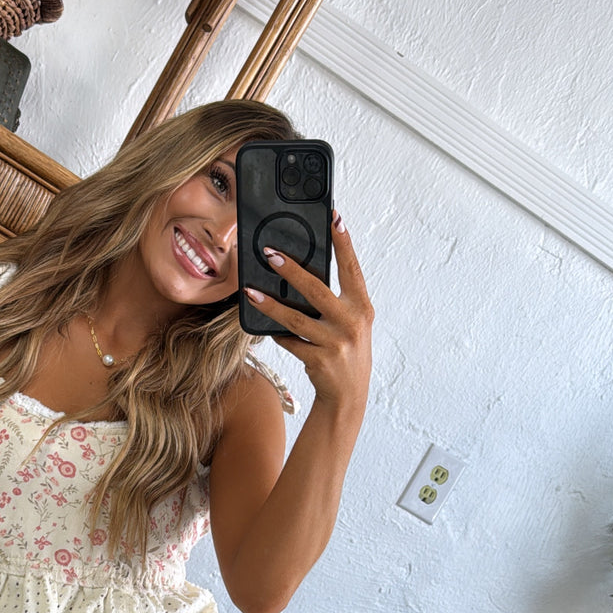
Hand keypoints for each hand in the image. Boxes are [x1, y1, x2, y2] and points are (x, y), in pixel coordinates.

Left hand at [244, 213, 372, 416]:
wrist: (348, 395)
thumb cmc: (346, 351)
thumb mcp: (350, 322)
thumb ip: (334, 300)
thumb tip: (300, 273)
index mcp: (362, 307)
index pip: (352, 268)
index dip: (343, 242)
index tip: (334, 216)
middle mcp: (352, 322)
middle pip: (317, 290)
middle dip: (292, 270)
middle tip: (270, 253)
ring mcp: (336, 343)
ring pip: (296, 318)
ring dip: (271, 304)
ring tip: (250, 291)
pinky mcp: (319, 360)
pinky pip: (289, 341)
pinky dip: (276, 333)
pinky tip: (264, 327)